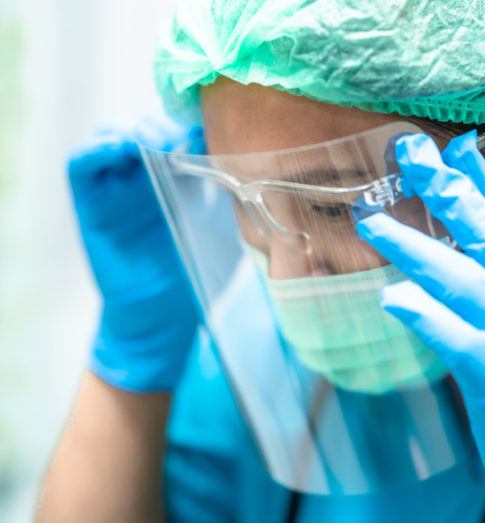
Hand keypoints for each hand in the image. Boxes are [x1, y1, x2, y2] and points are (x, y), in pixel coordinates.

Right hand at [68, 116, 203, 391]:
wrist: (164, 316)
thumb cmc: (198, 271)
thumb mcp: (222, 224)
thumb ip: (230, 191)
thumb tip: (260, 157)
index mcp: (174, 175)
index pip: (176, 128)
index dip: (191, 120)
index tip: (216, 124)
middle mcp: (142, 173)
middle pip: (144, 124)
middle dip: (165, 122)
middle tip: (188, 133)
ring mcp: (115, 186)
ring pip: (112, 133)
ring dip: (135, 129)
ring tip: (160, 140)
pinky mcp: (90, 203)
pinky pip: (82, 164)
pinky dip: (99, 149)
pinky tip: (124, 148)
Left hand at [357, 131, 484, 521]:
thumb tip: (467, 254)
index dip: (481, 183)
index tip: (454, 149)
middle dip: (444, 189)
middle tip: (408, 151)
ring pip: (460, 276)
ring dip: (410, 245)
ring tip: (371, 220)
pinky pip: (450, 333)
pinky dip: (420, 312)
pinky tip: (391, 296)